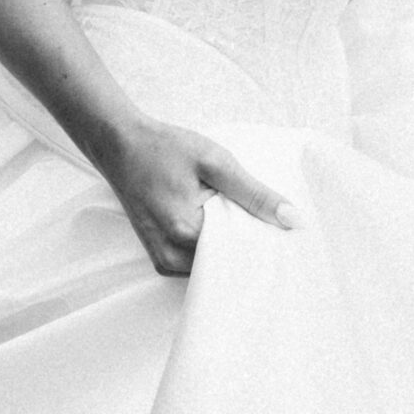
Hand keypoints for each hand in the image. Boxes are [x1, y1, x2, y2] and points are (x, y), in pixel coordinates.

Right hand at [93, 117, 303, 276]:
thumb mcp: (215, 162)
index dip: (267, 245)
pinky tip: (222, 225)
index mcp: (185, 235)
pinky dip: (213, 248)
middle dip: (250, 249)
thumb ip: (255, 194)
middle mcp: (170, 259)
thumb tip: (294, 221)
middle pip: (228, 267)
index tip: (287, 234)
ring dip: (231, 248)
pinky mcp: (160, 259)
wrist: (120, 145)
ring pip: (213, 268)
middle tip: (271, 227)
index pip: (242, 257)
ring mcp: (162, 262)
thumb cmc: (165, 148)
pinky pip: (198, 263)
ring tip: (243, 221)